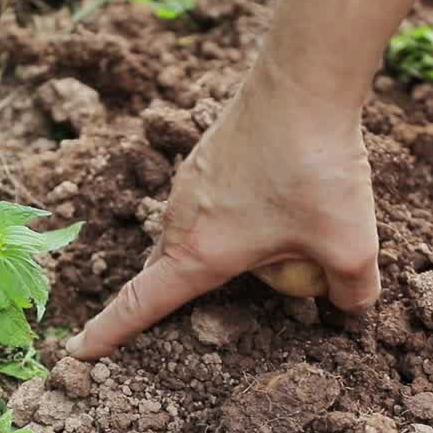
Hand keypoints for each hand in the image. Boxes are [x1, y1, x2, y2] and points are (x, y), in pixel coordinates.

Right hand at [65, 58, 380, 359]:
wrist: (304, 82)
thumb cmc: (317, 169)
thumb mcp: (352, 247)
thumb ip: (354, 294)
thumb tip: (350, 309)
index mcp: (200, 253)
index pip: (142, 305)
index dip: (109, 332)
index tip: (78, 350)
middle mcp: (182, 219)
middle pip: (174, 272)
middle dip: (197, 291)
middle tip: (247, 288)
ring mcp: (190, 184)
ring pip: (198, 236)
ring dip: (234, 247)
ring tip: (293, 231)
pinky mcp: (207, 157)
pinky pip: (214, 204)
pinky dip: (243, 213)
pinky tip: (287, 193)